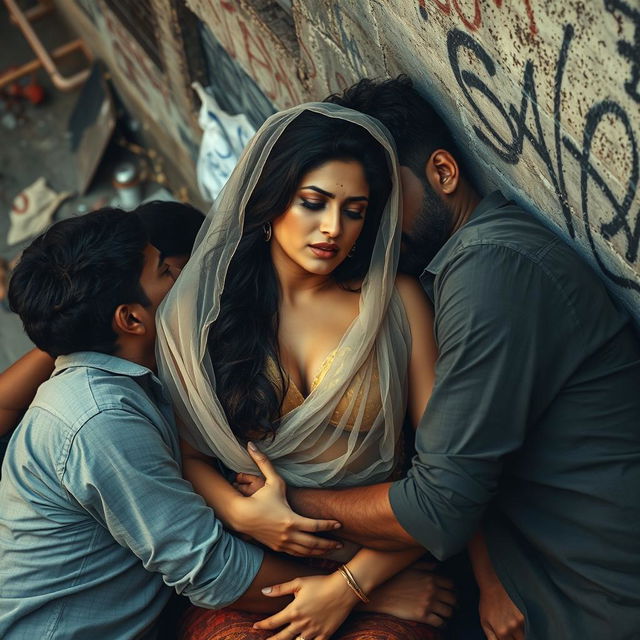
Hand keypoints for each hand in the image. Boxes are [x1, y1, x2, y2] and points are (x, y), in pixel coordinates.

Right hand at [232, 442, 341, 556]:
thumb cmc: (259, 497)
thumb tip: (252, 443)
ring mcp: (283, 543)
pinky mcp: (278, 547)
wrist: (241, 517)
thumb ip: (265, 462)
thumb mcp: (269, 480)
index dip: (329, 525)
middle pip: (314, 544)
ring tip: (332, 550)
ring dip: (320, 552)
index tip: (339, 523)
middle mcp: (288, 534)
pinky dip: (307, 555)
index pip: (315, 526)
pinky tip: (314, 553)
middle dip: (329, 545)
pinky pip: (296, 554)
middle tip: (342, 544)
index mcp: (291, 519)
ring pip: (305, 552)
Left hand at [254, 571, 359, 639]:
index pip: (273, 622)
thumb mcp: (298, 583)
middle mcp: (301, 624)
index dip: (262, 625)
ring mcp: (313, 631)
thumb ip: (280, 589)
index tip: (255, 626)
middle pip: (282, 637)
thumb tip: (263, 591)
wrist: (343, 590)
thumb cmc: (320, 583)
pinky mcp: (325, 635)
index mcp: (294, 611)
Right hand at [365, 566, 455, 626]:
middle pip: (453, 599)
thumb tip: (437, 566)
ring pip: (448, 612)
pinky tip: (441, 623)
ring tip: (446, 615)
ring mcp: (428, 603)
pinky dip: (443, 624)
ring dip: (449, 614)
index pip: (451, 584)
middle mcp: (432, 590)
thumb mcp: (409, 567)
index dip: (453, 590)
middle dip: (454, 603)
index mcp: (430, 577)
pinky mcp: (422, 616)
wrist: (381, 593)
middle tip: (453, 606)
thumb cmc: (394, 578)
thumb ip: (425, 566)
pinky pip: (440, 623)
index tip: (451, 593)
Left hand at [478, 578, 524, 639]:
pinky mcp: (524, 614)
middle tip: (511, 634)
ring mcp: (520, 621)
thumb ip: (491, 638)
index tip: (507, 638)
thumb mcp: (484, 623)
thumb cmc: (487, 605)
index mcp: (501, 632)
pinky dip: (523, 627)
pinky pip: (526, 626)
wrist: (493, 587)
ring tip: (511, 625)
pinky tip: (515, 621)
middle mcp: (512, 628)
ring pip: (524, 635)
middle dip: (515, 639)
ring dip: (520, 634)